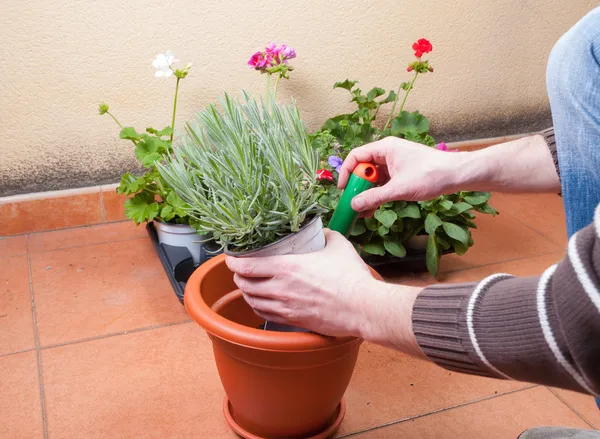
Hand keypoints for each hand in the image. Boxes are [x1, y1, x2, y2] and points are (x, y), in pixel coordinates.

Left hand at [225, 229, 424, 357]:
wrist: (362, 307)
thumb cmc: (351, 277)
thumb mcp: (338, 245)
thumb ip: (326, 235)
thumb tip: (321, 232)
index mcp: (286, 267)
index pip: (247, 266)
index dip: (233, 262)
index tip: (231, 257)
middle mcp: (280, 289)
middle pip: (245, 284)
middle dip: (238, 276)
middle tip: (239, 270)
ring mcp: (285, 307)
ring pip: (253, 301)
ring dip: (246, 292)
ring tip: (248, 285)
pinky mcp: (293, 321)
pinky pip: (265, 315)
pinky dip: (257, 307)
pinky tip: (261, 302)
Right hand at [338, 137, 464, 214]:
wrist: (457, 175)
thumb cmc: (430, 175)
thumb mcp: (398, 189)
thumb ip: (374, 197)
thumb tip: (354, 205)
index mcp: (385, 148)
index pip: (356, 157)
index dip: (346, 173)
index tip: (343, 190)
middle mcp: (388, 152)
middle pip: (364, 167)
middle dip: (357, 186)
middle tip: (354, 202)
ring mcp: (396, 162)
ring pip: (374, 177)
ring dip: (368, 192)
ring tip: (363, 211)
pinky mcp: (403, 172)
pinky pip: (384, 181)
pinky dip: (379, 193)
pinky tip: (375, 208)